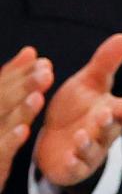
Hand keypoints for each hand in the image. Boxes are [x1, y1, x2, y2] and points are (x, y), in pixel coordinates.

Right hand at [0, 46, 53, 191]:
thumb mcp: (3, 117)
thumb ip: (10, 86)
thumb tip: (30, 52)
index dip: (14, 73)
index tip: (36, 57)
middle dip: (20, 86)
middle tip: (45, 70)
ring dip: (18, 110)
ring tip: (38, 95)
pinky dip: (8, 140)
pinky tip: (23, 130)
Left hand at [35, 34, 121, 188]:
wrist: (59, 141)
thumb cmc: (79, 109)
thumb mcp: (91, 84)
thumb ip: (106, 63)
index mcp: (111, 112)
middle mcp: (104, 133)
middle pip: (109, 129)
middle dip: (107, 123)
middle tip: (104, 114)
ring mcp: (90, 152)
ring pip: (92, 149)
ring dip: (87, 143)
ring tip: (80, 136)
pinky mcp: (73, 167)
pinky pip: (74, 167)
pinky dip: (72, 163)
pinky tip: (67, 157)